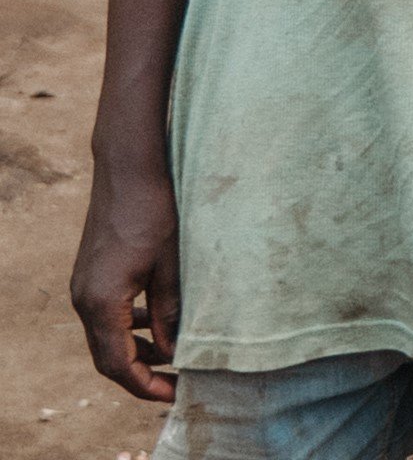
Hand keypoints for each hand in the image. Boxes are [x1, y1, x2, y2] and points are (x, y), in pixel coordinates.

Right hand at [70, 161, 180, 402]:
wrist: (129, 168)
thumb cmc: (155, 210)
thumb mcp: (172, 264)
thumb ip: (170, 311)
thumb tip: (175, 351)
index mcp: (101, 302)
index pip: (118, 364)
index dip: (147, 385)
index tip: (176, 395)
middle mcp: (84, 299)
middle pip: (107, 356)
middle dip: (142, 373)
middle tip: (178, 381)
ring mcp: (84, 286)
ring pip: (106, 335)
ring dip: (136, 349)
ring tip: (174, 355)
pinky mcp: (91, 274)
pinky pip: (106, 313)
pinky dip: (129, 325)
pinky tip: (157, 320)